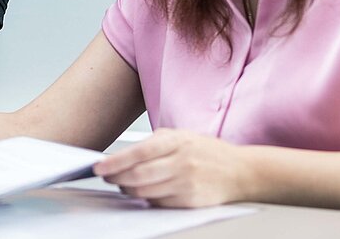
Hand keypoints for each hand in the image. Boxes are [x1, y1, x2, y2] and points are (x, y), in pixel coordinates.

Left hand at [93, 129, 252, 207]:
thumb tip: (121, 156)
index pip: (138, 153)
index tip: (99, 167)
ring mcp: (186, 182)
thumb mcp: (181, 136)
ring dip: (128, 190)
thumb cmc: (206, 152)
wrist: (240, 171)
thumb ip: (153, 143)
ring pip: (145, 191)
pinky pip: (158, 203)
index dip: (115, 162)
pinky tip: (146, 192)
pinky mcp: (190, 201)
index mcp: (177, 141)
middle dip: (117, 178)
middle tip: (108, 177)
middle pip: (138, 175)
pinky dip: (147, 199)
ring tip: (124, 185)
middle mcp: (182, 162)